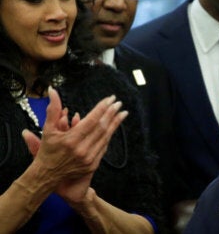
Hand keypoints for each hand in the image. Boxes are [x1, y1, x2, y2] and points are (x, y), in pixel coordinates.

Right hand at [22, 88, 127, 203]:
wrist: (47, 175)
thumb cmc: (47, 151)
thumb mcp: (47, 130)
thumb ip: (53, 109)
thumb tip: (52, 90)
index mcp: (71, 140)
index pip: (92, 120)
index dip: (102, 108)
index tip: (110, 99)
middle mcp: (82, 149)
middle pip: (102, 127)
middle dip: (111, 113)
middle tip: (118, 103)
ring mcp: (89, 158)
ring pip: (106, 137)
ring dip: (115, 123)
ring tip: (122, 112)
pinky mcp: (93, 165)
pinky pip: (104, 147)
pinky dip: (109, 135)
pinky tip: (114, 127)